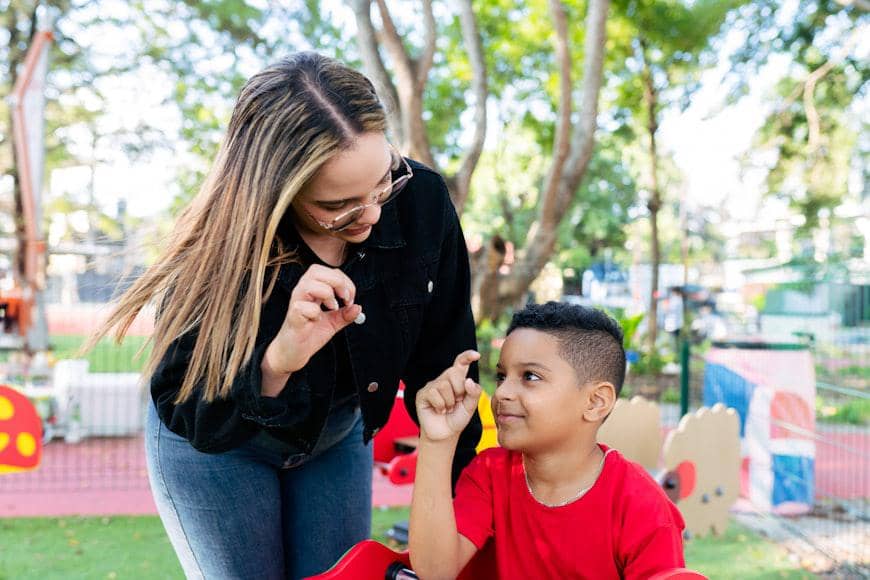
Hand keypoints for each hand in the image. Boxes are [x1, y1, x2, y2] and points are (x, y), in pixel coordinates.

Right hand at [262, 265, 361, 386]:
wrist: (295, 352)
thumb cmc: (310, 333)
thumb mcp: (333, 322)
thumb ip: (345, 315)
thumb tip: (357, 307)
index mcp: (313, 288)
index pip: (330, 272)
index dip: (345, 281)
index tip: (350, 298)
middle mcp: (303, 291)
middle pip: (317, 270)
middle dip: (338, 282)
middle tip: (344, 299)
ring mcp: (296, 301)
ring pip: (309, 284)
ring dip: (327, 294)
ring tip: (332, 308)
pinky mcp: (293, 315)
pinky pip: (304, 307)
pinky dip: (316, 313)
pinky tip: (316, 321)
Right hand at [416, 350, 481, 441]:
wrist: (445, 434)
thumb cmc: (457, 418)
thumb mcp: (470, 407)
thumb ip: (474, 393)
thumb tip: (468, 380)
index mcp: (457, 380)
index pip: (460, 363)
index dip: (467, 356)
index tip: (476, 355)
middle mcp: (444, 380)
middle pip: (454, 373)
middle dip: (459, 390)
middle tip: (457, 402)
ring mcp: (432, 386)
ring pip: (444, 385)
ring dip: (449, 401)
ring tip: (447, 408)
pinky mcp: (422, 394)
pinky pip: (434, 393)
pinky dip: (440, 405)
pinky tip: (439, 410)